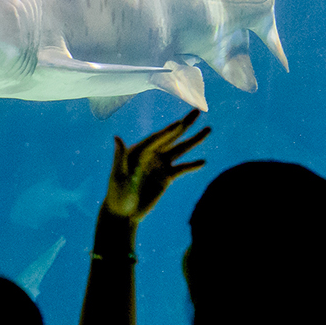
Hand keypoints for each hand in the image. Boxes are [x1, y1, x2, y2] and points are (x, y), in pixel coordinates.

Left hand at [103, 108, 208, 223]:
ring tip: (208, 129)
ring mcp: (160, 164)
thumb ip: (120, 157)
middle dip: (184, 124)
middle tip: (197, 111)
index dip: (168, 131)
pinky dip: (192, 165)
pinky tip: (203, 162)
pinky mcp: (166, 177)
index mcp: (138, 150)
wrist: (123, 213)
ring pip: (180, 149)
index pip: (156, 138)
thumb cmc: (117, 194)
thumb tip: (117, 137)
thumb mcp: (118, 176)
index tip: (180, 123)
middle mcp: (151, 153)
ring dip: (194, 140)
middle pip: (170, 136)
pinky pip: (182, 168)